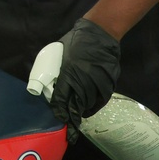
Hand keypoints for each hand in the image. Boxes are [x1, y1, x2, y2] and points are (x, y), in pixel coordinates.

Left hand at [50, 18, 119, 142]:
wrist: (100, 34)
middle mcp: (83, 80)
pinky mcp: (108, 82)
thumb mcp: (59, 53)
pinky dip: (94, 106)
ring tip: (76, 117)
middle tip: (68, 125)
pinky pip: (101, 99)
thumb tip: (49, 79)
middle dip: (70, 116)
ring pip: (88, 104)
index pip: (61, 98)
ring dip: (82, 111)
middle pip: (75, 105)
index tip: (59, 117)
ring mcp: (97, 82)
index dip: (59, 110)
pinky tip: (89, 110)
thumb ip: (57, 68)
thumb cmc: (76, 41)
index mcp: (68, 72)